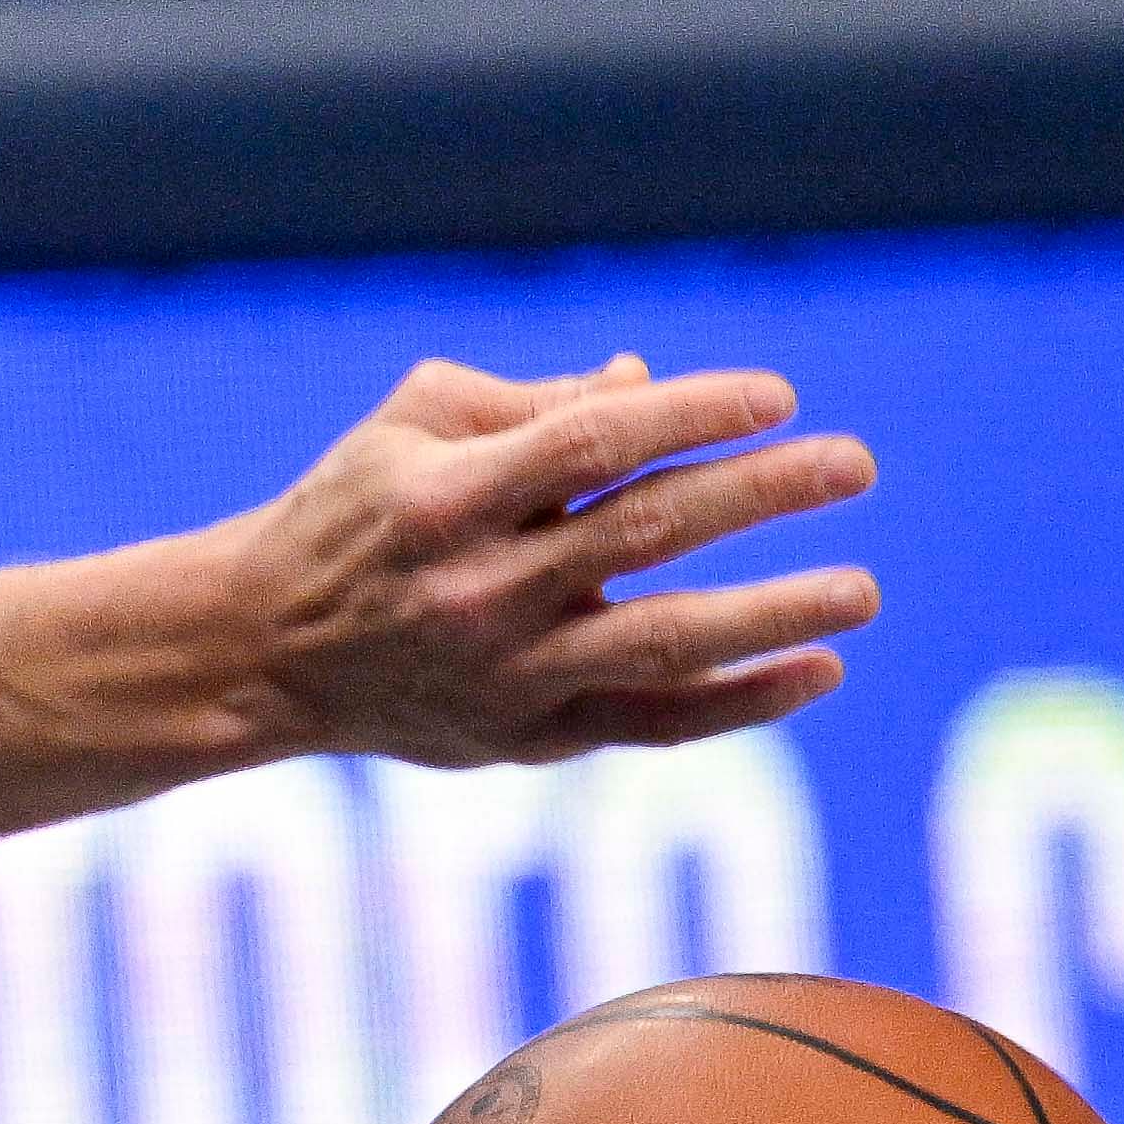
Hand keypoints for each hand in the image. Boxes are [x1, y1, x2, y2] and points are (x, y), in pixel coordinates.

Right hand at [240, 356, 875, 764]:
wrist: (261, 652)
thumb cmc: (349, 514)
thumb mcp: (409, 428)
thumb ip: (528, 402)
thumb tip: (650, 385)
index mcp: (445, 499)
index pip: (595, 442)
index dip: (694, 412)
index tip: (780, 396)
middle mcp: (479, 590)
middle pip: (647, 531)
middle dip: (762, 493)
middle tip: (855, 463)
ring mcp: (506, 674)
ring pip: (664, 640)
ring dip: (775, 613)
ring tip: (863, 589)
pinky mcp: (525, 739)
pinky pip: (653, 722)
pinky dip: (742, 702)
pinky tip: (822, 670)